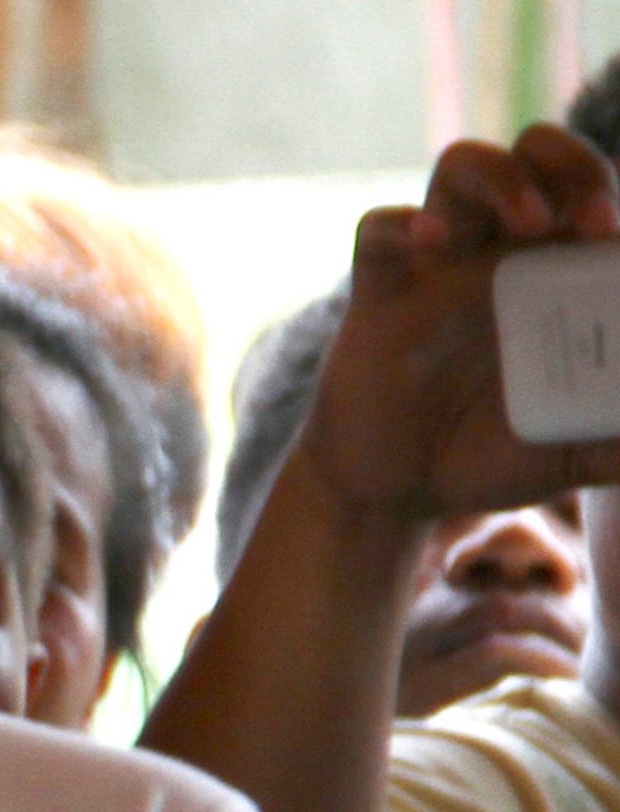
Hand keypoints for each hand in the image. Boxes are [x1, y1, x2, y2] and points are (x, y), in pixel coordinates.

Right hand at [294, 129, 619, 531]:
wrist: (395, 494)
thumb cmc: (487, 458)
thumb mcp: (572, 451)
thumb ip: (616, 442)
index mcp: (555, 269)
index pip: (595, 192)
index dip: (618, 194)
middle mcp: (499, 251)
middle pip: (537, 152)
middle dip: (575, 166)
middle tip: (597, 224)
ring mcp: (437, 266)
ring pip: (462, 166)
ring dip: (503, 178)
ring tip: (532, 222)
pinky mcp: (379, 294)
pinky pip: (379, 230)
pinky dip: (403, 224)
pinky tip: (433, 242)